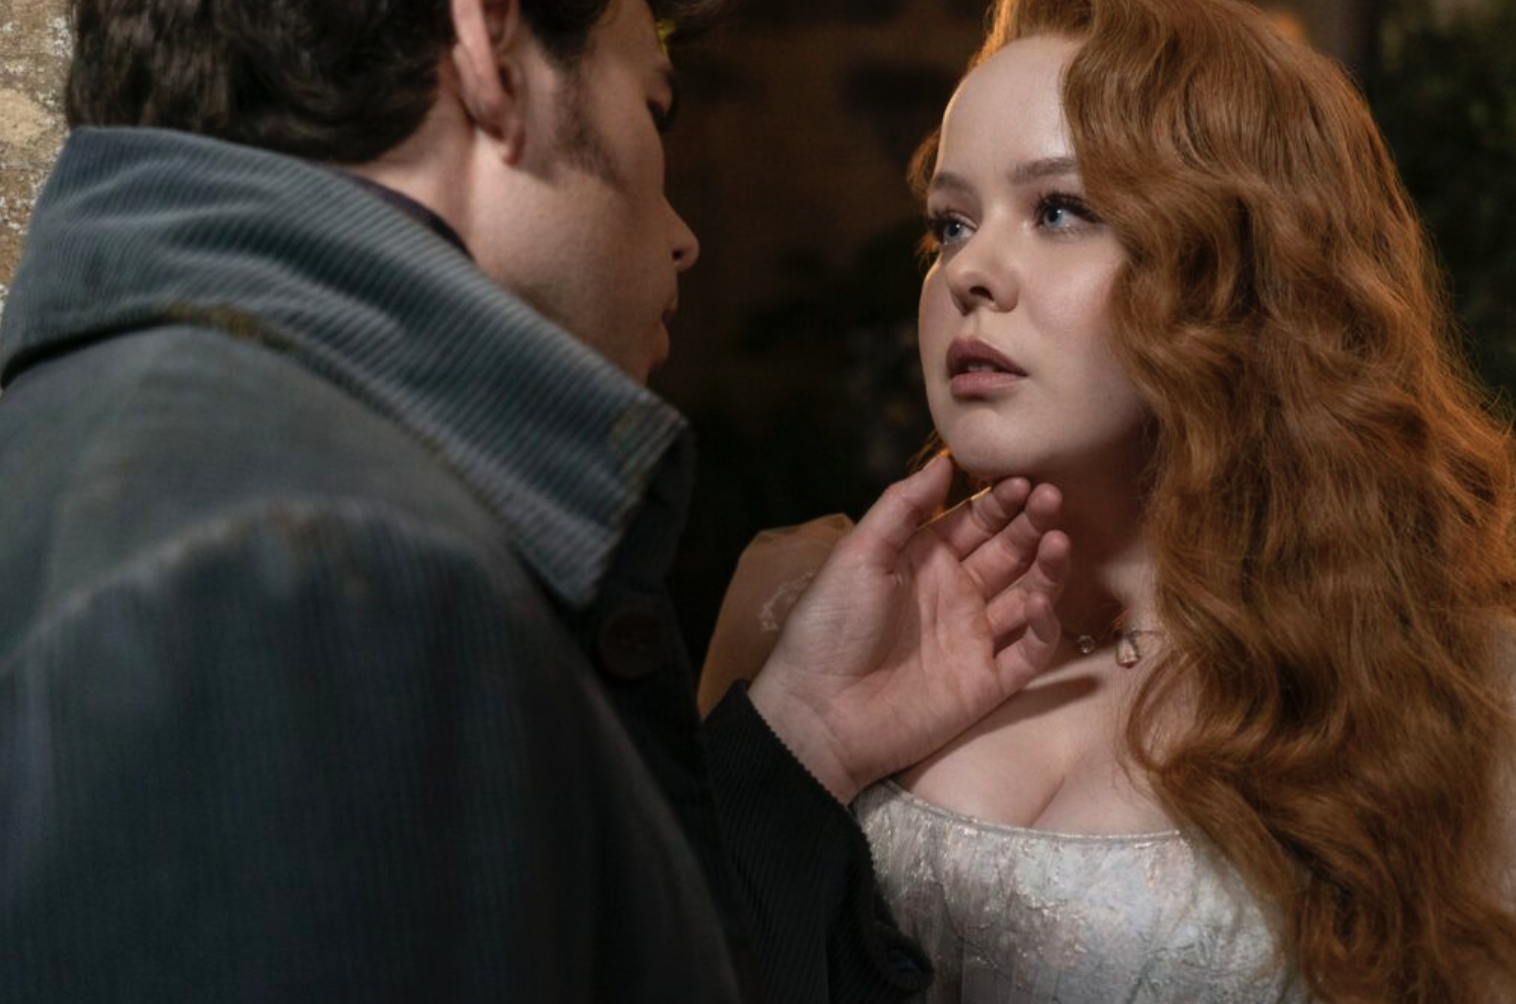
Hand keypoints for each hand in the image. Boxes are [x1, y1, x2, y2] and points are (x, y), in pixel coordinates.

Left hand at [749, 455, 1068, 802]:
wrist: (819, 713)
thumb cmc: (829, 628)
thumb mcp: (858, 555)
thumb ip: (902, 508)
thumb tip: (943, 462)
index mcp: (924, 562)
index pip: (976, 523)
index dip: (1001, 502)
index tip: (1024, 480)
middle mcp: (956, 595)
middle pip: (1008, 553)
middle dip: (1032, 525)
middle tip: (1052, 498)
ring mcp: (974, 638)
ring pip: (1028, 597)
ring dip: (1047, 570)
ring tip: (1059, 541)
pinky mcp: (986, 683)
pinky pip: (1029, 654)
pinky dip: (1043, 630)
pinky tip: (1040, 604)